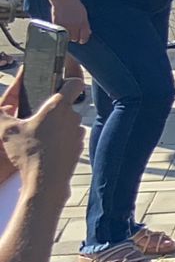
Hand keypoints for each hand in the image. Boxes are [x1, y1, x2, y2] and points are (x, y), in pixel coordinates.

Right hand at [0, 73, 87, 198]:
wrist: (45, 181)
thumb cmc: (27, 153)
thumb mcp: (6, 131)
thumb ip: (0, 113)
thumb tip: (0, 106)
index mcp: (58, 107)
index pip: (73, 83)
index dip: (68, 80)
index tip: (59, 84)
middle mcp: (73, 117)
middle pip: (68, 105)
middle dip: (55, 109)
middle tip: (39, 117)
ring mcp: (78, 133)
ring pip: (69, 122)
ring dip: (58, 125)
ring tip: (41, 135)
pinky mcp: (79, 147)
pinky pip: (71, 138)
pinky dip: (61, 140)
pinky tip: (47, 147)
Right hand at [52, 0, 90, 44]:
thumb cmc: (74, 5)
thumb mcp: (83, 14)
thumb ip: (85, 24)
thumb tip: (89, 32)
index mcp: (83, 22)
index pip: (85, 36)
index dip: (83, 39)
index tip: (81, 40)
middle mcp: (75, 25)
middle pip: (75, 38)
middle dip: (74, 37)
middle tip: (72, 33)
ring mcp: (66, 25)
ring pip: (66, 37)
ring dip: (67, 35)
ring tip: (66, 29)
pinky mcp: (57, 24)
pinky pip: (59, 32)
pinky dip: (60, 31)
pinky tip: (60, 27)